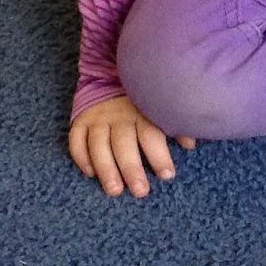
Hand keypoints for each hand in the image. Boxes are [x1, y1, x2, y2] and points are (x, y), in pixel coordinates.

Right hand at [67, 94, 195, 197]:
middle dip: (131, 169)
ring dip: (105, 169)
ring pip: (98, 145)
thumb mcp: (159, 109)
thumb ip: (175, 126)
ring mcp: (98, 118)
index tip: (167, 175)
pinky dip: (81, 157)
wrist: (110, 74)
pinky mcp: (81, 120)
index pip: (151, 135)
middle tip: (140, 192)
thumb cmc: (141, 100)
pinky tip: (90, 173)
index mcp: (142, 112)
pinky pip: (76, 139)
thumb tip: (190, 144)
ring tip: (114, 190)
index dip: (159, 156)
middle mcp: (118, 116)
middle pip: (124, 144)